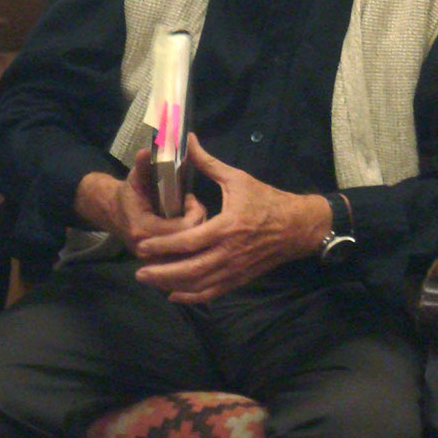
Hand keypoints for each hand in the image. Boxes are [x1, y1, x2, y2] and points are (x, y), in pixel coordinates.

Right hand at [74, 149, 206, 255]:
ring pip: (190, 253)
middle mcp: (149, 250)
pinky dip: (190, 244)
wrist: (113, 214)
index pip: (184, 227)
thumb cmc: (129, 194)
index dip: (194, 211)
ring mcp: (154, 261)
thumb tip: (147, 151)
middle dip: (197, 222)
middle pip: (191, 242)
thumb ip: (143, 166)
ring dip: (196, 234)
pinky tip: (187, 230)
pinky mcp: (159, 265)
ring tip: (190, 216)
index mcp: (143, 230)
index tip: (190, 198)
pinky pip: (184, 260)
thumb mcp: (135, 177)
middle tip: (193, 207)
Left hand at [135, 134, 331, 302]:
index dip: (163, 246)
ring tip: (151, 281)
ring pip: (199, 285)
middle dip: (161, 273)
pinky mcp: (240, 278)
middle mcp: (229, 252)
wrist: (298, 226)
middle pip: (189, 270)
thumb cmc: (266, 200)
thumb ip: (209, 163)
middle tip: (139, 271)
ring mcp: (235, 269)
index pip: (188, 242)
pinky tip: (175, 295)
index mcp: (227, 227)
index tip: (142, 245)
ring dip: (172, 286)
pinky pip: (213, 293)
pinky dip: (192, 296)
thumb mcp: (238, 179)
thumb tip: (188, 141)